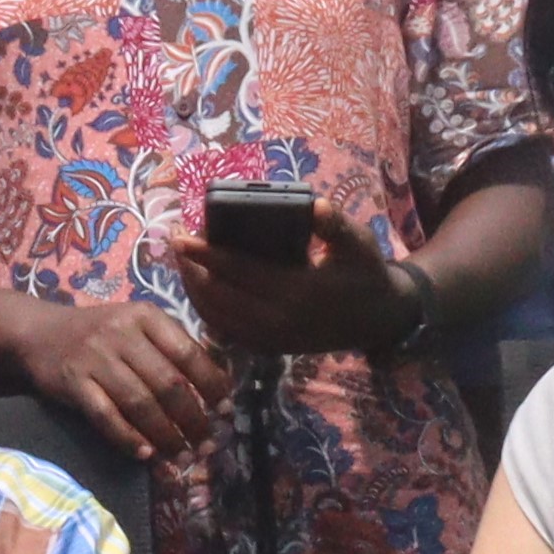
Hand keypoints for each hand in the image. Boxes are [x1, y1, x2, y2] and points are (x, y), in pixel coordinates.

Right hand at [16, 293, 228, 466]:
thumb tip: (215, 389)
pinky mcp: (73, 383)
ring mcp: (95, 358)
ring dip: (164, 435)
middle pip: (167, 382)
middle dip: (191, 419)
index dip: (211, 385)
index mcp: (146, 317)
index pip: (188, 353)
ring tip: (180, 456)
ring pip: (139, 403)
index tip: (225, 410)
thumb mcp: (136, 326)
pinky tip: (144, 454)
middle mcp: (121, 333)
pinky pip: (106, 416)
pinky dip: (127, 438)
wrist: (39, 333)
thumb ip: (170, 348)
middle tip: (205, 443)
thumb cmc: (99, 333)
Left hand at [170, 227, 416, 365]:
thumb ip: (336, 226)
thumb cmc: (366, 273)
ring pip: (217, 317)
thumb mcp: (359, 244)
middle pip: (218, 296)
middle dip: (191, 269)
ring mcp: (272, 339)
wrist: (379, 319)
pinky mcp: (270, 348)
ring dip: (193, 290)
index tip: (181, 235)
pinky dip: (207, 310)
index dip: (206, 254)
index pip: (239, 271)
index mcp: (297, 292)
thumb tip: (316, 205)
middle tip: (175, 241)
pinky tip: (198, 288)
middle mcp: (279, 321)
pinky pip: (227, 331)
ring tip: (181, 261)